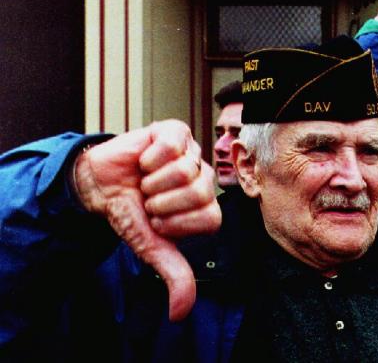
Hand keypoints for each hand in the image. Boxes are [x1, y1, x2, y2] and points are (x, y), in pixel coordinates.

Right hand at [74, 119, 220, 320]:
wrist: (101, 186)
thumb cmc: (130, 213)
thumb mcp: (151, 247)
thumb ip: (174, 274)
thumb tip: (180, 312)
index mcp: (206, 207)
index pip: (210, 218)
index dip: (175, 223)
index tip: (158, 220)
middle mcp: (205, 179)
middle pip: (200, 192)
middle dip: (162, 202)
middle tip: (150, 199)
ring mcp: (193, 153)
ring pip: (185, 169)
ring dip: (154, 180)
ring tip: (145, 180)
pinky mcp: (176, 132)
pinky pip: (173, 144)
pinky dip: (150, 156)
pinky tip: (145, 160)